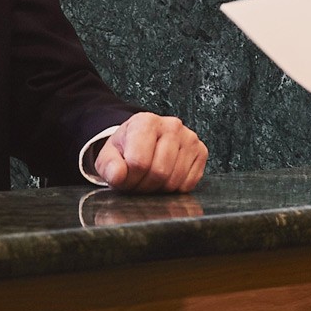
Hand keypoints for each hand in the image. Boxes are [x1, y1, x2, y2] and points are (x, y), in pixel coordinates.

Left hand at [91, 113, 207, 192]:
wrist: (143, 140)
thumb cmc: (127, 148)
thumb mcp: (109, 155)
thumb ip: (109, 166)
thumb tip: (118, 176)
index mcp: (146, 122)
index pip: (139, 162)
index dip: (129, 179)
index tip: (124, 177)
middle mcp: (172, 125)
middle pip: (159, 172)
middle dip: (144, 185)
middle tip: (137, 181)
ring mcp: (189, 138)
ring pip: (174, 181)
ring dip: (159, 188)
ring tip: (149, 178)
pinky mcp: (201, 151)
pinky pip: (188, 184)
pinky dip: (175, 188)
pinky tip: (166, 176)